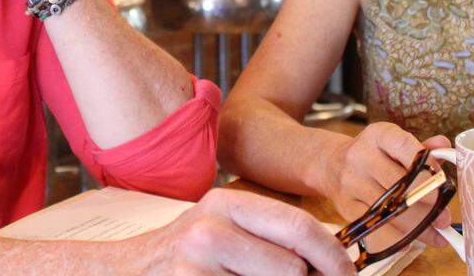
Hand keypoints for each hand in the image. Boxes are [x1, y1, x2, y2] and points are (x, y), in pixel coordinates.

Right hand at [137, 188, 352, 274]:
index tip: (349, 274)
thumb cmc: (184, 257)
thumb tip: (332, 263)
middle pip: (292, 268)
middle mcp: (209, 230)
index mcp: (224, 203)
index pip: (297, 225)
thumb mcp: (224, 229)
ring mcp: (197, 268)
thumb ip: (271, 237)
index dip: (333, 256)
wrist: (124, 273)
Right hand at [321, 122, 451, 250]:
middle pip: (401, 184)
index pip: (406, 147)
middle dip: (429, 205)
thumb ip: (421, 148)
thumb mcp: (393, 143)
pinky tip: (414, 240)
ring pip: (392, 210)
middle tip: (445, 219)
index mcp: (378, 135)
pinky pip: (378, 226)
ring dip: (418, 226)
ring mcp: (352, 182)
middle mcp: (361, 155)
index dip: (429, 167)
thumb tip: (444, 146)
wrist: (331, 164)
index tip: (444, 183)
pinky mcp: (346, 206)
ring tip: (437, 234)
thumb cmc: (373, 154)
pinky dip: (399, 237)